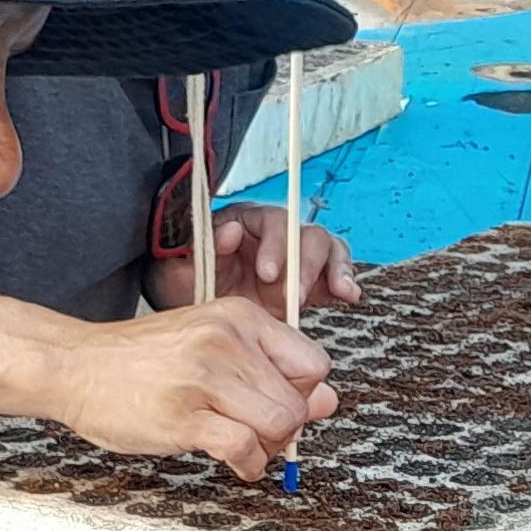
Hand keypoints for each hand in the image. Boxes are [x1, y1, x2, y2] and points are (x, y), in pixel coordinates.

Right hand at [51, 296, 337, 477]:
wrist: (75, 365)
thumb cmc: (143, 360)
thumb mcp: (212, 346)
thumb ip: (271, 371)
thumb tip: (328, 401)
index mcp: (240, 317)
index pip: (313, 364)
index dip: (302, 393)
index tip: (272, 402)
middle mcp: (227, 341)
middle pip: (298, 402)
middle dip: (284, 429)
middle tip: (253, 432)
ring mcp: (204, 378)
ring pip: (279, 426)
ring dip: (266, 448)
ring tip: (239, 444)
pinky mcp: (184, 416)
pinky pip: (245, 450)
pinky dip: (247, 465)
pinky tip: (230, 460)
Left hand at [148, 199, 358, 319]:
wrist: (196, 309)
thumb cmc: (186, 279)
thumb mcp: (181, 264)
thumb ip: (203, 247)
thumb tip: (232, 231)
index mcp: (247, 222)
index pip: (272, 221)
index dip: (275, 245)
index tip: (267, 274)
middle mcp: (277, 236)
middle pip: (306, 234)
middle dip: (305, 264)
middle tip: (293, 296)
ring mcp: (296, 259)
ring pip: (328, 249)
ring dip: (335, 269)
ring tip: (338, 291)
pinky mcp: (310, 283)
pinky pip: (335, 275)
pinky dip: (345, 283)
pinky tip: (348, 296)